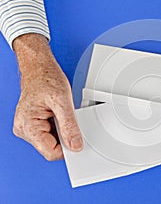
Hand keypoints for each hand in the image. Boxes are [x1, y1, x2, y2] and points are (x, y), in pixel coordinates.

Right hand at [12, 34, 82, 160]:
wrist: (39, 68)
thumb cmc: (46, 78)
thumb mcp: (62, 101)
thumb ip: (69, 125)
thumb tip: (75, 145)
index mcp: (28, 126)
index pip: (51, 152)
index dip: (67, 148)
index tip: (77, 139)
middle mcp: (24, 129)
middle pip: (52, 148)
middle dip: (64, 137)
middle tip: (68, 119)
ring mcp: (28, 127)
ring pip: (52, 141)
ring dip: (62, 131)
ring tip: (62, 113)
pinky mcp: (34, 124)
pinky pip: (51, 133)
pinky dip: (59, 126)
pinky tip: (59, 115)